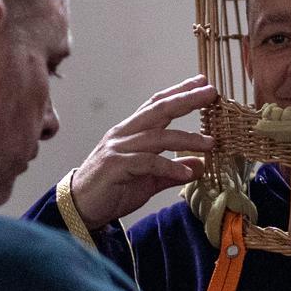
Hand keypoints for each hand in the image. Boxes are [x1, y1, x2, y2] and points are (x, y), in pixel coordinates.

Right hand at [67, 76, 217, 228]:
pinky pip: (148, 162)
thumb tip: (200, 165)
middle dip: (186, 99)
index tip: (202, 83)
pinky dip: (169, 167)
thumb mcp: (149, 179)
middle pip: (159, 109)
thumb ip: (173, 171)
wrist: (79, 208)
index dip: (179, 92)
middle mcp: (124, 134)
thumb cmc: (112, 189)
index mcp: (131, 131)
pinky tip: (186, 173)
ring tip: (210, 144)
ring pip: (157, 136)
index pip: (157, 104)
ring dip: (186, 138)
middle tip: (211, 92)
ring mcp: (119, 148)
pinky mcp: (115, 166)